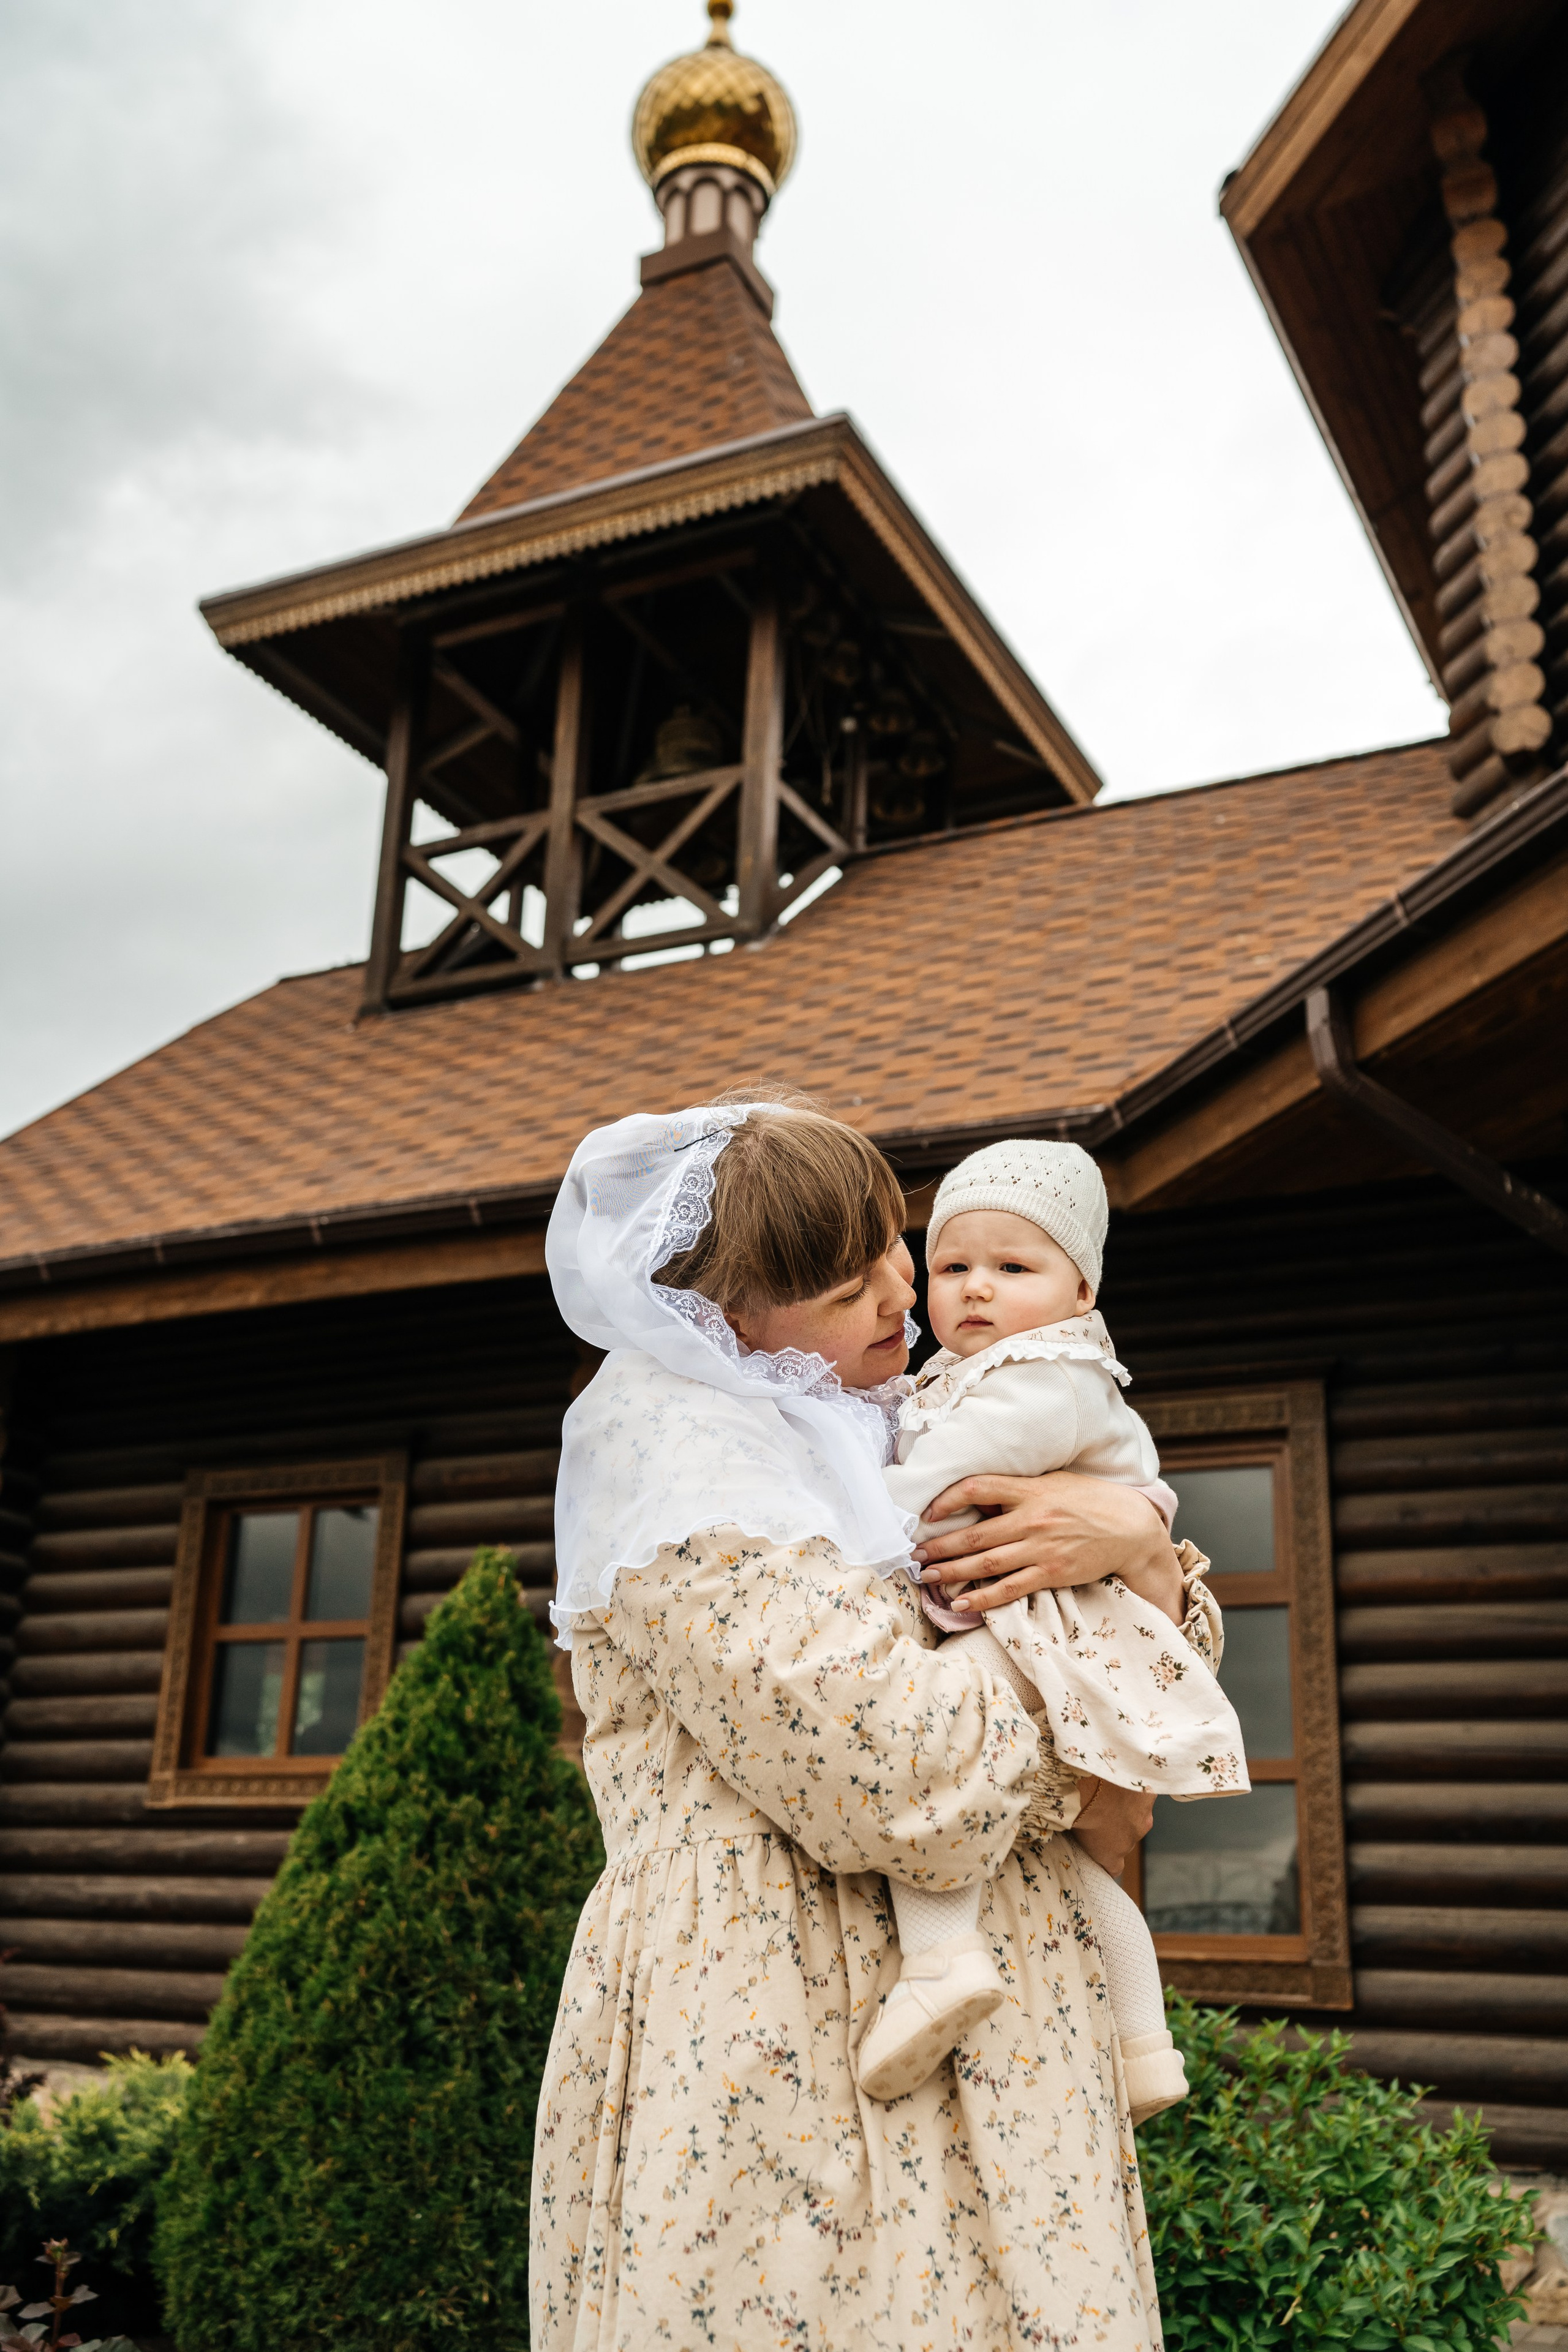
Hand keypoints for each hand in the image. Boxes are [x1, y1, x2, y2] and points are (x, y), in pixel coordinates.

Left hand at [915, 1470, 1183, 1624]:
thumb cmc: (1089, 1501)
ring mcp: (1041, 1548)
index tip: (927, 1512)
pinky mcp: (1052, 1572)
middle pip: (974, 1534)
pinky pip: (1010, 1588)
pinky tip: (962, 1602)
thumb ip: (1017, 1489)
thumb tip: (979, 1498)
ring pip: (986, 1562)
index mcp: (1029, 1489)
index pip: (977, 1488)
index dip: (946, 1499)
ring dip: (952, 1571)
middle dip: (939, 1545)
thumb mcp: (1052, 1483)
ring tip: (927, 1577)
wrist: (1129, 1528)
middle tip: (913, 1555)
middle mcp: (1032, 1518)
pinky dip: (983, 1597)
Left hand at [1073, 1776, 1154, 1877]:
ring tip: (1112, 1792)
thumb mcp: (1072, 1827)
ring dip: (1127, 1807)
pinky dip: (1135, 1789)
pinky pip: (1143, 1794)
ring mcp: (1143, 1818)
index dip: (1109, 1859)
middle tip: (1103, 1810)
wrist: (1092, 1781)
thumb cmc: (1075, 1806)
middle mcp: (1131, 1839)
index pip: (1115, 1868)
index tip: (1102, 1851)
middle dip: (1117, 1826)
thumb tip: (1078, 1830)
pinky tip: (1123, 1779)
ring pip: (1137, 1815)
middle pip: (1126, 1837)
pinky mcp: (1149, 1797)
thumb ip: (1084, 1835)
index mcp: (1111, 1853)